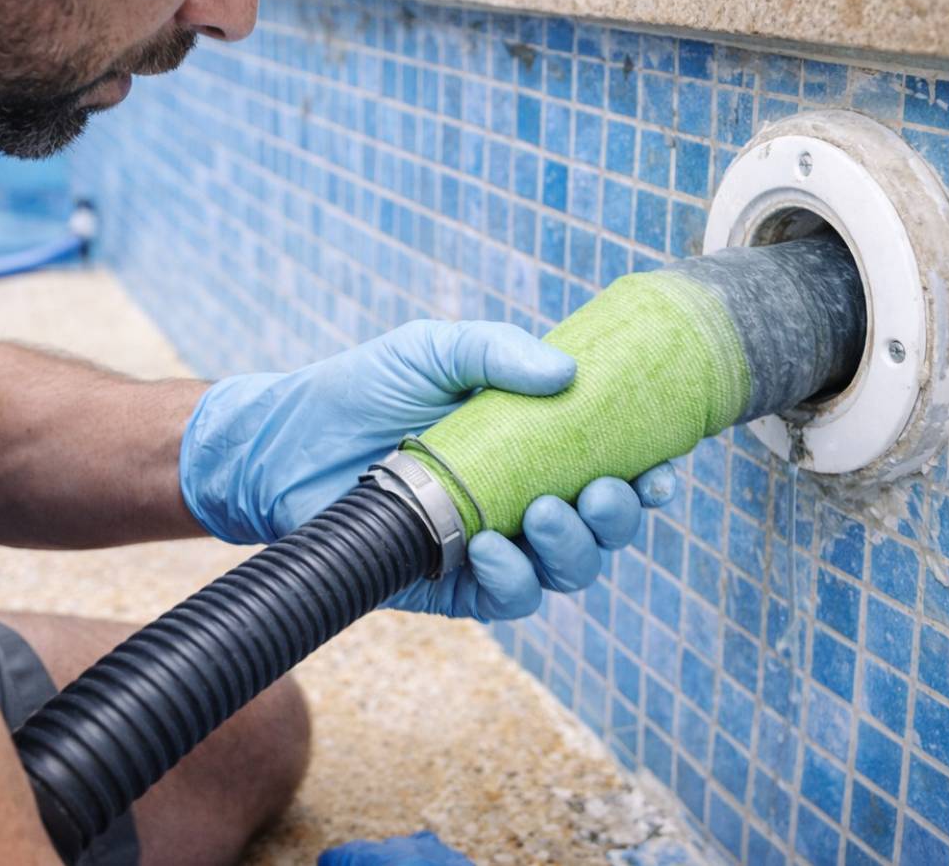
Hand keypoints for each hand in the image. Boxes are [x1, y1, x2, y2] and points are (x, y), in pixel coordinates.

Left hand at [179, 320, 678, 617]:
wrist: (286, 442)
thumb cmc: (362, 390)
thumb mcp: (433, 350)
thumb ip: (497, 351)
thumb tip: (567, 373)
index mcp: (534, 445)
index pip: (614, 466)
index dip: (650, 475)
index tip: (662, 467)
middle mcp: (525, 498)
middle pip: (605, 527)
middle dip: (620, 516)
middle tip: (604, 490)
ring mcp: (495, 545)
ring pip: (570, 570)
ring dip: (575, 549)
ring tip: (546, 514)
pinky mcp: (456, 585)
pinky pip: (511, 598)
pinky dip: (514, 579)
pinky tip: (492, 549)